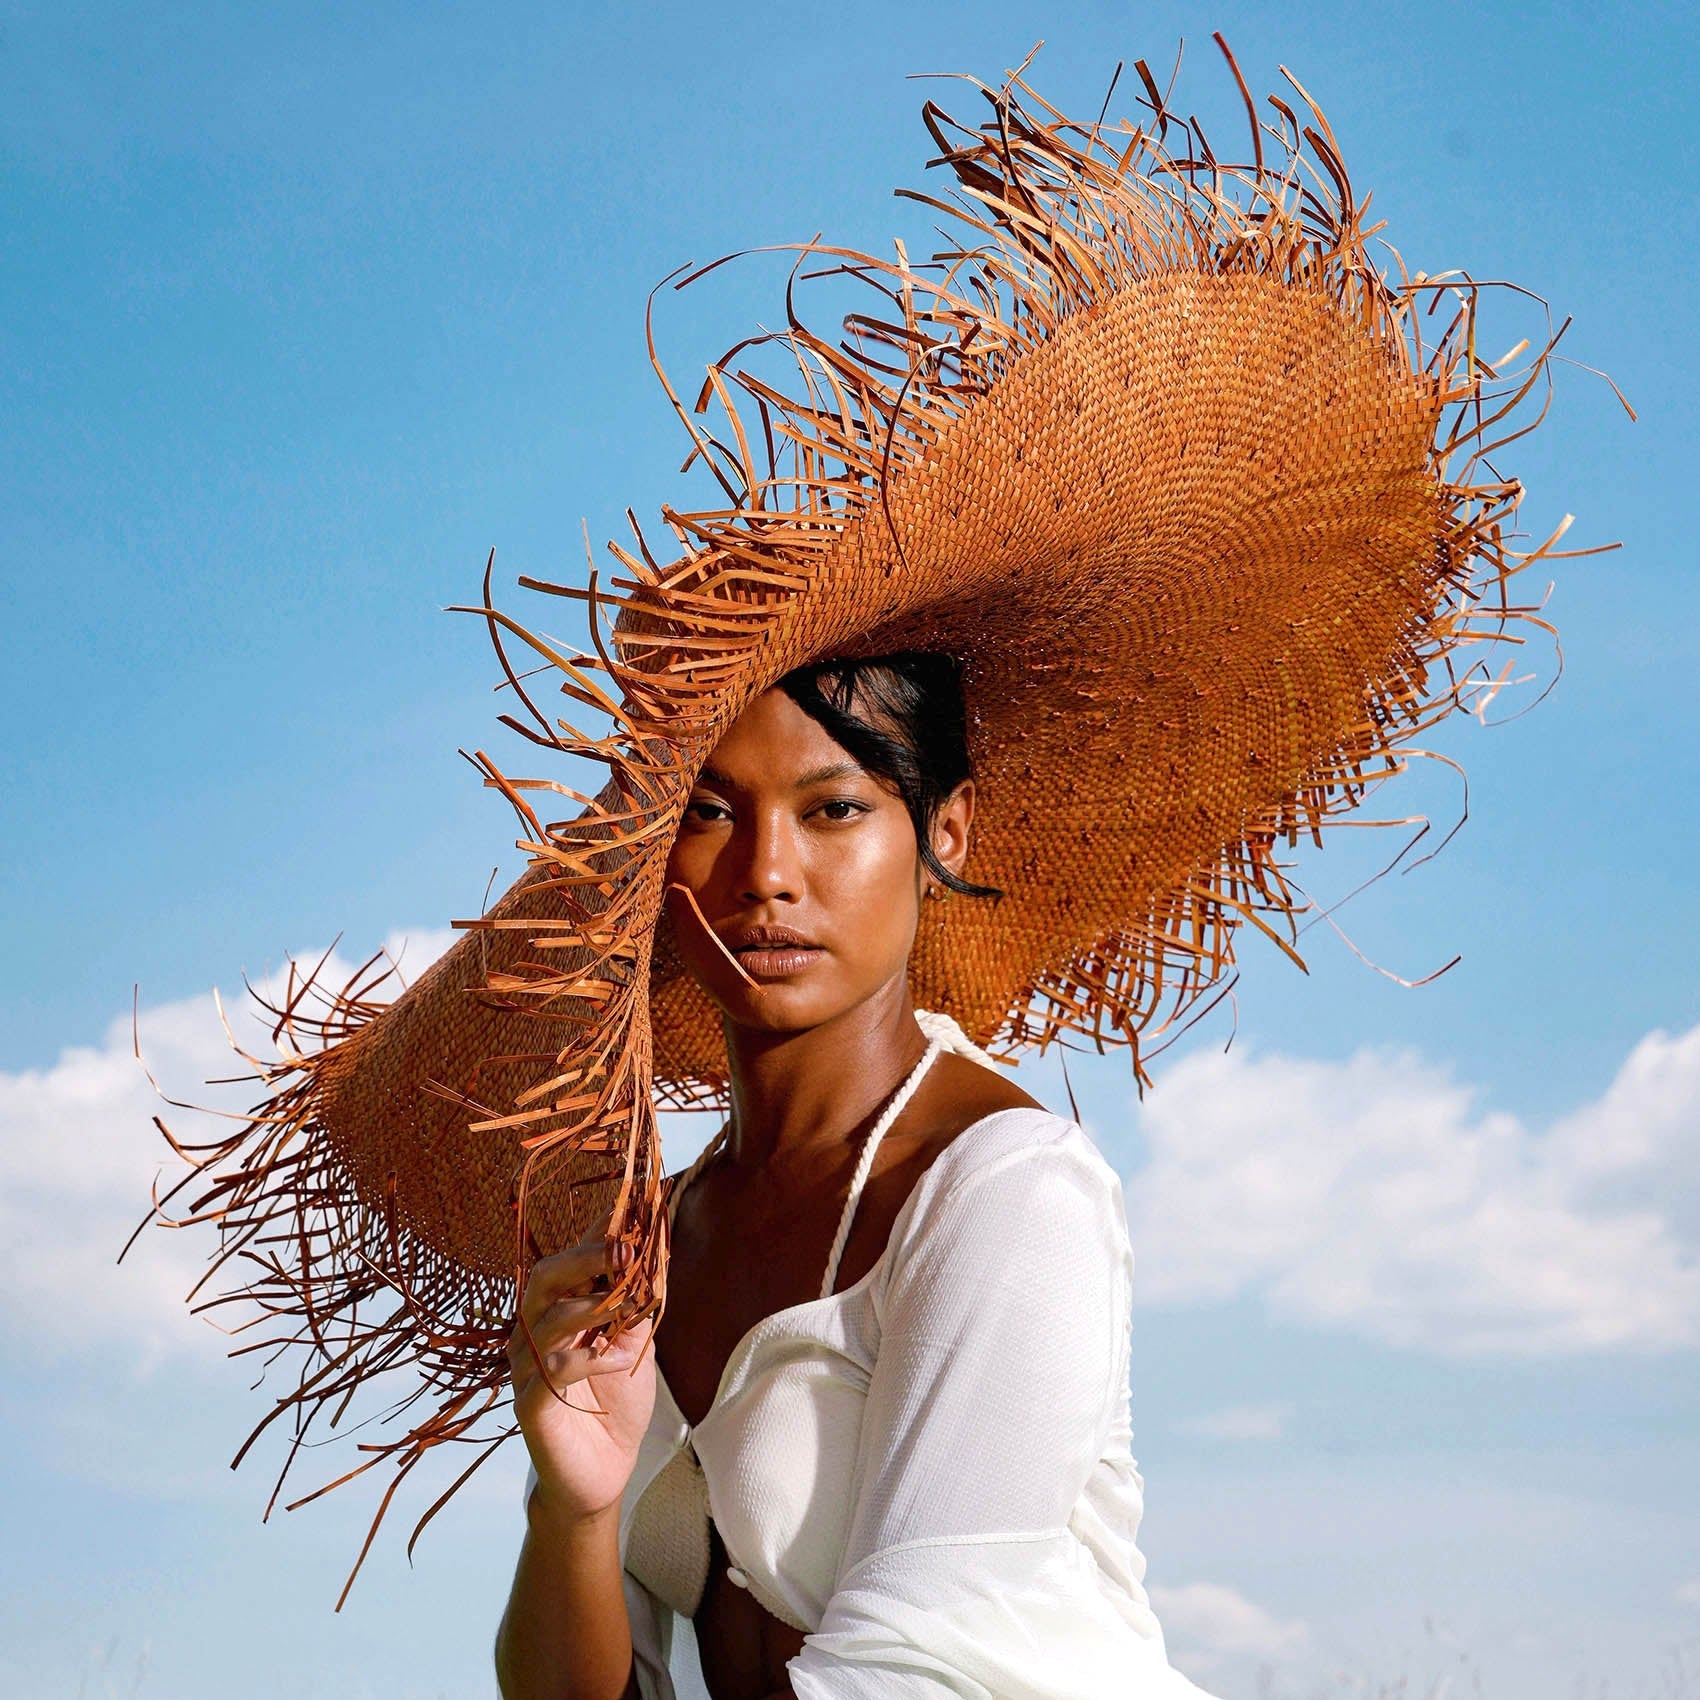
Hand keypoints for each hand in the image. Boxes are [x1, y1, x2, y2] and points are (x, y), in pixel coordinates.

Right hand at [508, 1217, 656, 1524]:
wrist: (604, 1472)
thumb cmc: (616, 1402)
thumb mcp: (634, 1343)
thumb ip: (636, 1302)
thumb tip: (653, 1250)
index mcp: (558, 1310)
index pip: (571, 1259)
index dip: (597, 1234)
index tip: (631, 1210)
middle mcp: (534, 1332)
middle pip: (544, 1277)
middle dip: (585, 1257)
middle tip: (623, 1252)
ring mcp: (527, 1367)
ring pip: (546, 1319)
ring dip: (594, 1308)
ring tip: (629, 1311)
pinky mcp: (530, 1403)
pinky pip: (553, 1369)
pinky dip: (591, 1358)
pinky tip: (618, 1362)